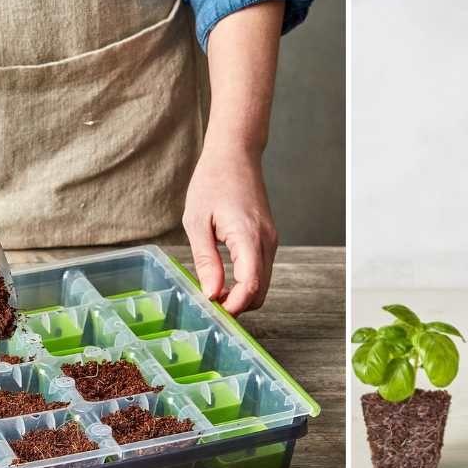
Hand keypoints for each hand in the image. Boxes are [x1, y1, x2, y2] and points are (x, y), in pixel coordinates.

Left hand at [183, 146, 278, 314]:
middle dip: (238, 305)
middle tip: (210, 305)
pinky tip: (225, 278)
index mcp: (248, 236)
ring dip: (242, 295)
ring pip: (263, 284)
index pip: (250, 286)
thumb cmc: (213, 181)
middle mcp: (266, 242)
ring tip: (214, 292)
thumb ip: (206, 260)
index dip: (234, 306)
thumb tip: (211, 294)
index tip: (214, 312)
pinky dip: (246, 282)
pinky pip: (261, 270)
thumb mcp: (197, 221)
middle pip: (260, 292)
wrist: (235, 155)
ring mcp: (270, 241)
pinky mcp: (268, 239)